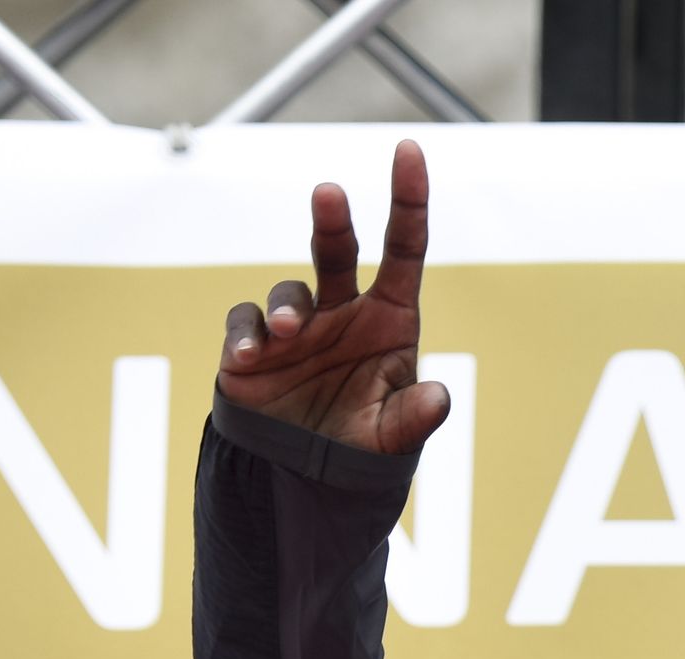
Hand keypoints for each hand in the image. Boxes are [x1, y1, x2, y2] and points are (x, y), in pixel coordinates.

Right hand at [218, 139, 450, 455]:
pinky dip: (246, 332)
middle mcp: (342, 313)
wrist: (307, 484)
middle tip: (330, 194)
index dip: (407, 199)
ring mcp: (296, 327)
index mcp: (389, 320)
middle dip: (333, 220)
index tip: (408, 149)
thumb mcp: (394, 438)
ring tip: (287, 332)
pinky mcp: (253, 347)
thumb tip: (439, 399)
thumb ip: (414, 417)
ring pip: (288, 291)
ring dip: (286, 306)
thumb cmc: (360, 451)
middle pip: (337, 249)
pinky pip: (245, 323)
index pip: (402, 250)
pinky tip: (250, 355)